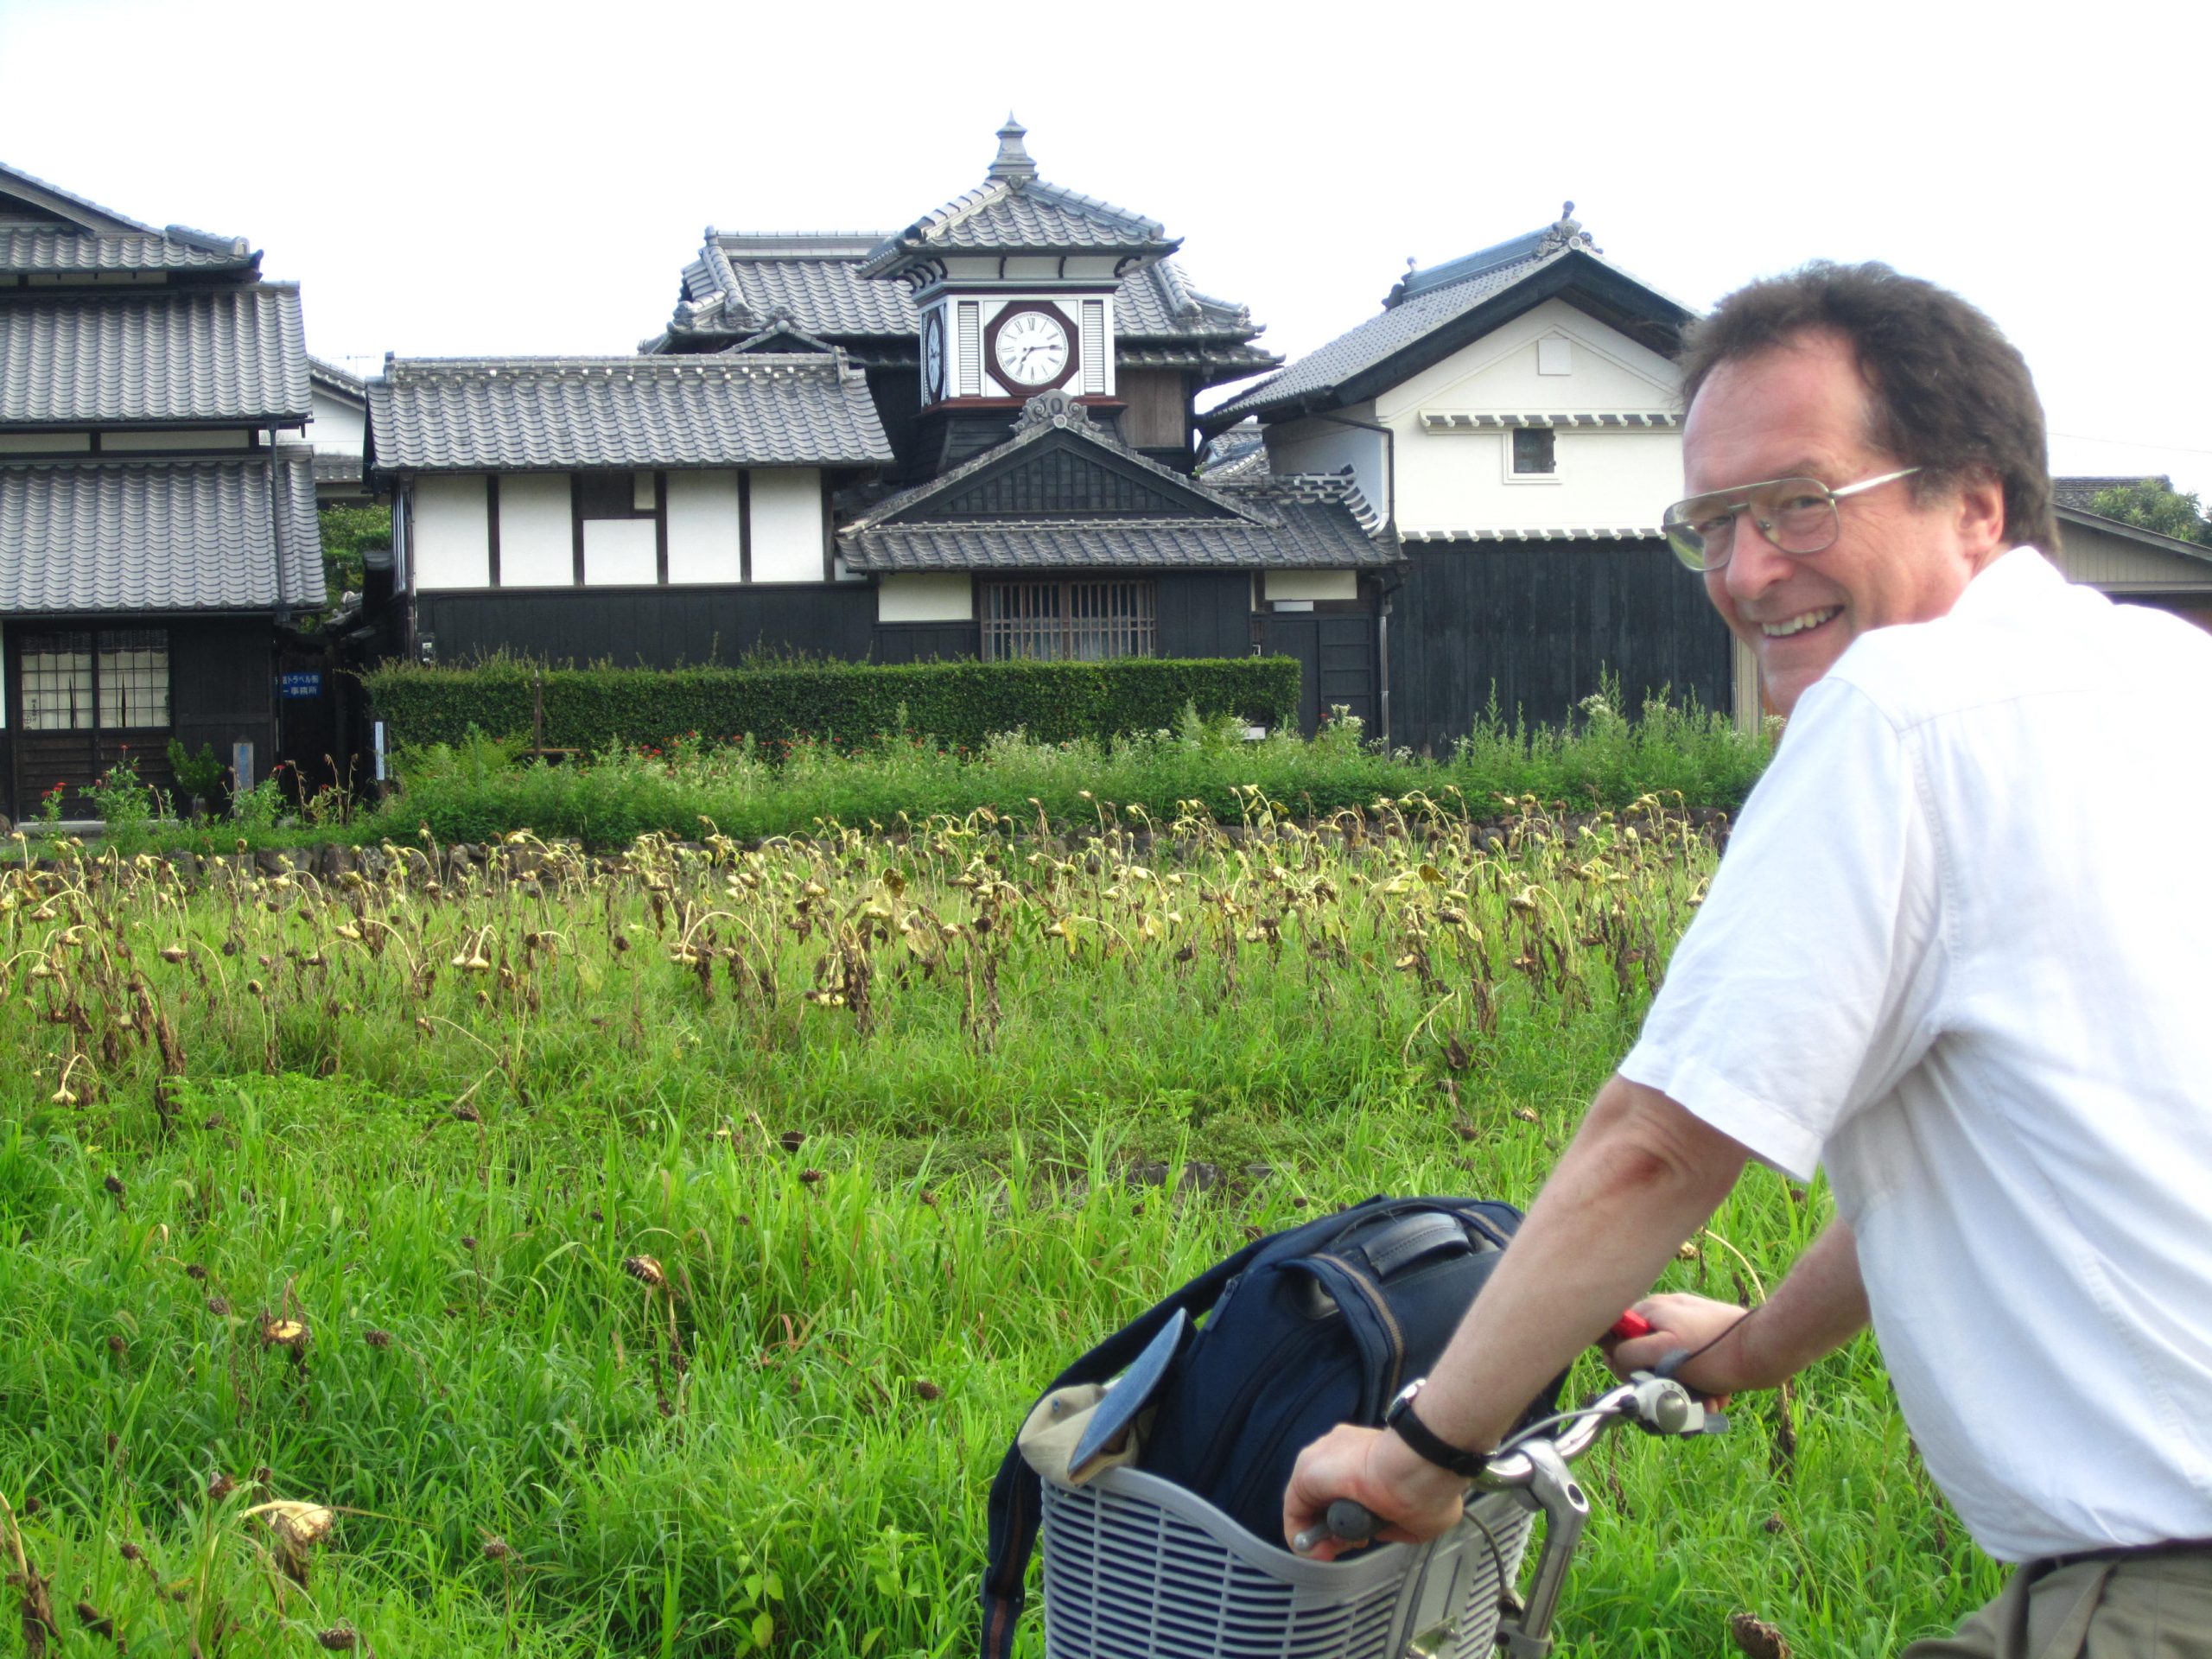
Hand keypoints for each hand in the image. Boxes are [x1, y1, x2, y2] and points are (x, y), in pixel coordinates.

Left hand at [1282, 1424, 1467, 1560]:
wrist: (1415, 1465)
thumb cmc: (1426, 1488)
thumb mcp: (1417, 1515)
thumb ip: (1395, 1522)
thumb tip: (1377, 1528)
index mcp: (1370, 1455)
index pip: (1349, 1487)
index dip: (1353, 1518)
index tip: (1365, 1538)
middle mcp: (1343, 1450)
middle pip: (1327, 1494)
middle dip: (1336, 1526)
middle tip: (1352, 1545)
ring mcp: (1323, 1456)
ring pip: (1311, 1499)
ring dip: (1321, 1529)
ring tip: (1334, 1550)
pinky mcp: (1307, 1470)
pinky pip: (1295, 1506)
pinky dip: (1300, 1531)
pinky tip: (1314, 1550)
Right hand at [1605, 1292, 1753, 1401]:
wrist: (1764, 1350)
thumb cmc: (1714, 1352)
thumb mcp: (1662, 1353)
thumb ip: (1629, 1353)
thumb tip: (1615, 1360)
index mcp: (1651, 1310)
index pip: (1617, 1335)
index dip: (1623, 1362)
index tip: (1642, 1382)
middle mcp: (1667, 1316)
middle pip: (1645, 1356)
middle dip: (1660, 1383)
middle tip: (1677, 1399)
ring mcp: (1689, 1328)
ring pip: (1671, 1368)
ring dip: (1684, 1391)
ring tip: (1705, 1402)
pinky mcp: (1708, 1343)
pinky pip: (1694, 1369)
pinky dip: (1702, 1386)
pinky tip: (1716, 1397)